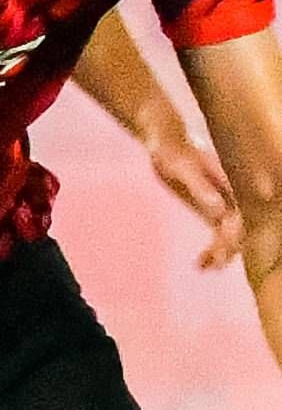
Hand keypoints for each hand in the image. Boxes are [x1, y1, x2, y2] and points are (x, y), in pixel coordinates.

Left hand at [150, 132, 246, 271]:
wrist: (164, 141)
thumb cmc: (173, 150)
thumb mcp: (183, 168)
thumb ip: (202, 188)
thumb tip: (219, 210)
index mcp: (232, 185)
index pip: (244, 215)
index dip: (238, 233)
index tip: (224, 247)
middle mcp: (233, 195)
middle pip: (242, 228)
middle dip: (231, 247)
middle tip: (214, 263)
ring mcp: (223, 203)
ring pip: (232, 234)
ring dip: (222, 252)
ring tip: (204, 267)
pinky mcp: (211, 209)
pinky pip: (218, 233)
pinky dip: (213, 249)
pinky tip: (200, 264)